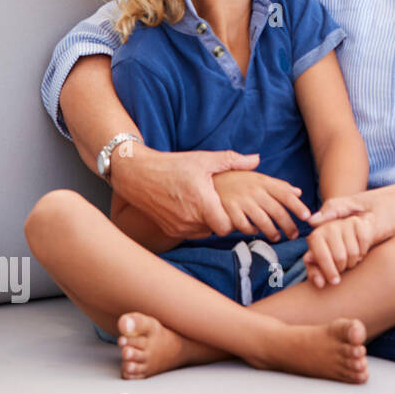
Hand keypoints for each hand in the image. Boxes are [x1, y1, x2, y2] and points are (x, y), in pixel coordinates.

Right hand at [110, 146, 262, 239]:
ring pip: (204, 232)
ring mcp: (178, 227)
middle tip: (223, 204)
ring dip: (209, 222)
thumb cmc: (172, 165)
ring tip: (208, 204)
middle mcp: (189, 220)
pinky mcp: (169, 231)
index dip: (234, 219)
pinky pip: (191, 233)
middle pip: (217, 230)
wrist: (137, 174)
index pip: (227, 227)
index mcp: (202, 203)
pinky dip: (196, 224)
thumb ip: (233, 161)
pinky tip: (194, 208)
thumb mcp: (204, 159)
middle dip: (223, 219)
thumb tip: (257, 159)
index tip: (233, 206)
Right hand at [211, 171, 311, 241]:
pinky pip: (243, 225)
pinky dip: (251, 230)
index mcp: (263, 181)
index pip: (285, 194)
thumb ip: (278, 185)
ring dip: (272, 231)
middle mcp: (254, 190)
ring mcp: (241, 200)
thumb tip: (298, 192)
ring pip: (262, 220)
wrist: (210, 178)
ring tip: (277, 238)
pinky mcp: (228, 210)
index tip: (307, 217)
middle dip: (288, 225)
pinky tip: (255, 232)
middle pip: (276, 210)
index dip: (297, 206)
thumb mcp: (258, 178)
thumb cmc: (238, 179)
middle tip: (294, 235)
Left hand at [303, 212, 389, 287]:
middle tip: (342, 269)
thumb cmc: (329, 252)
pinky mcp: (358, 223)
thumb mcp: (318, 263)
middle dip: (343, 268)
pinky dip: (362, 253)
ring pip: (353, 252)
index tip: (335, 282)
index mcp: (315, 237)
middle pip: (340, 257)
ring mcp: (344, 223)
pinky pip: (363, 245)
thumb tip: (320, 283)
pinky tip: (358, 254)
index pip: (323, 257)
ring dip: (353, 262)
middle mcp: (328, 227)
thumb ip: (316, 273)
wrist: (346, 233)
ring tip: (349, 262)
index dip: (330, 272)